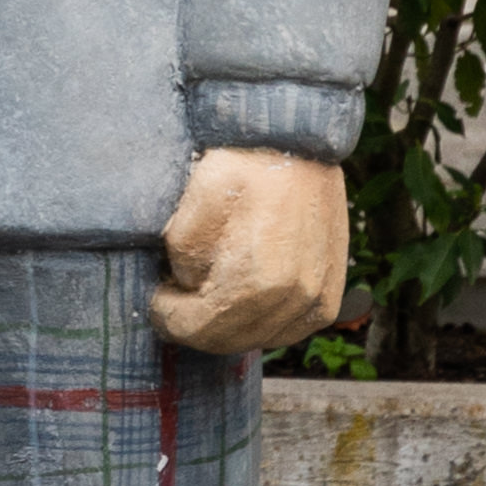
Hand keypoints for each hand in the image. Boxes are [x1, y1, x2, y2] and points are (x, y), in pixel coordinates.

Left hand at [150, 146, 348, 360]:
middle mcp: (294, 301)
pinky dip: (258, 323)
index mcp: (257, 282)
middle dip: (193, 324)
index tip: (157, 296)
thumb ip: (181, 259)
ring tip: (208, 291)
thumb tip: (187, 285)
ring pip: (256, 339)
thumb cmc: (242, 166)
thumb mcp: (191, 206)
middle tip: (175, 298)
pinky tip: (241, 298)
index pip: (196, 329)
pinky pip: (286, 331)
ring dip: (226, 326)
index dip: (167, 316)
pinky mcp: (328, 298)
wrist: (297, 143)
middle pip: (226, 341)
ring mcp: (317, 303)